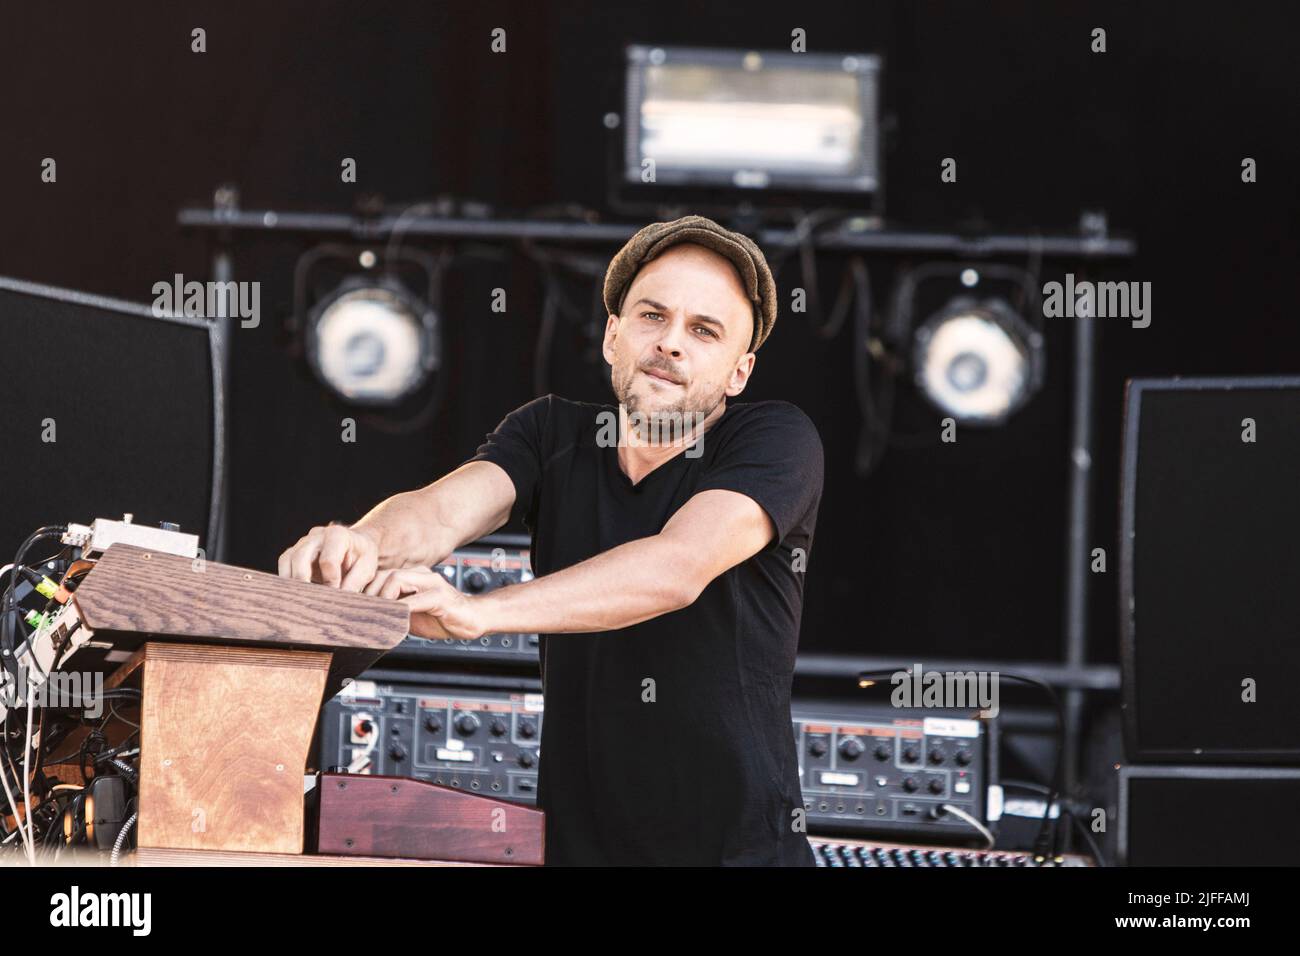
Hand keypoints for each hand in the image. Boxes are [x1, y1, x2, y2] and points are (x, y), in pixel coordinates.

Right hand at [278, 525, 379, 590]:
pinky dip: (286, 579)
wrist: (355, 547)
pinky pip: (283, 563)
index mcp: (338, 535)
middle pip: (300, 556)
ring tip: (299, 599)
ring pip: (287, 559)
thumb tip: (339, 598)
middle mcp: (317, 535)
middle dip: (303, 580)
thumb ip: (354, 582)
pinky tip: (295, 593)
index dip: (331, 581)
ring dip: (291, 581)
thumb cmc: (361, 557)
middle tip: (309, 600)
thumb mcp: (366, 568)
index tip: (336, 594)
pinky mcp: (294, 551)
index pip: (328, 561)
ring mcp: (303, 542)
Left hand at [371, 567, 485, 640]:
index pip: (382, 575)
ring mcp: (432, 583)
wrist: (472, 619)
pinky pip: (416, 599)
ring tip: (377, 616)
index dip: (366, 591)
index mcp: (413, 577)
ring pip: (397, 580)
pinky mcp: (441, 597)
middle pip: (385, 574)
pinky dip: (402, 609)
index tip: (356, 608)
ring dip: (382, 599)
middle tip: (362, 614)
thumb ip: (393, 611)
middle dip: (369, 595)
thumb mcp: (410, 615)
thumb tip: (368, 618)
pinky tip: (395, 619)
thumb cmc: (442, 618)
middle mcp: (422, 575)